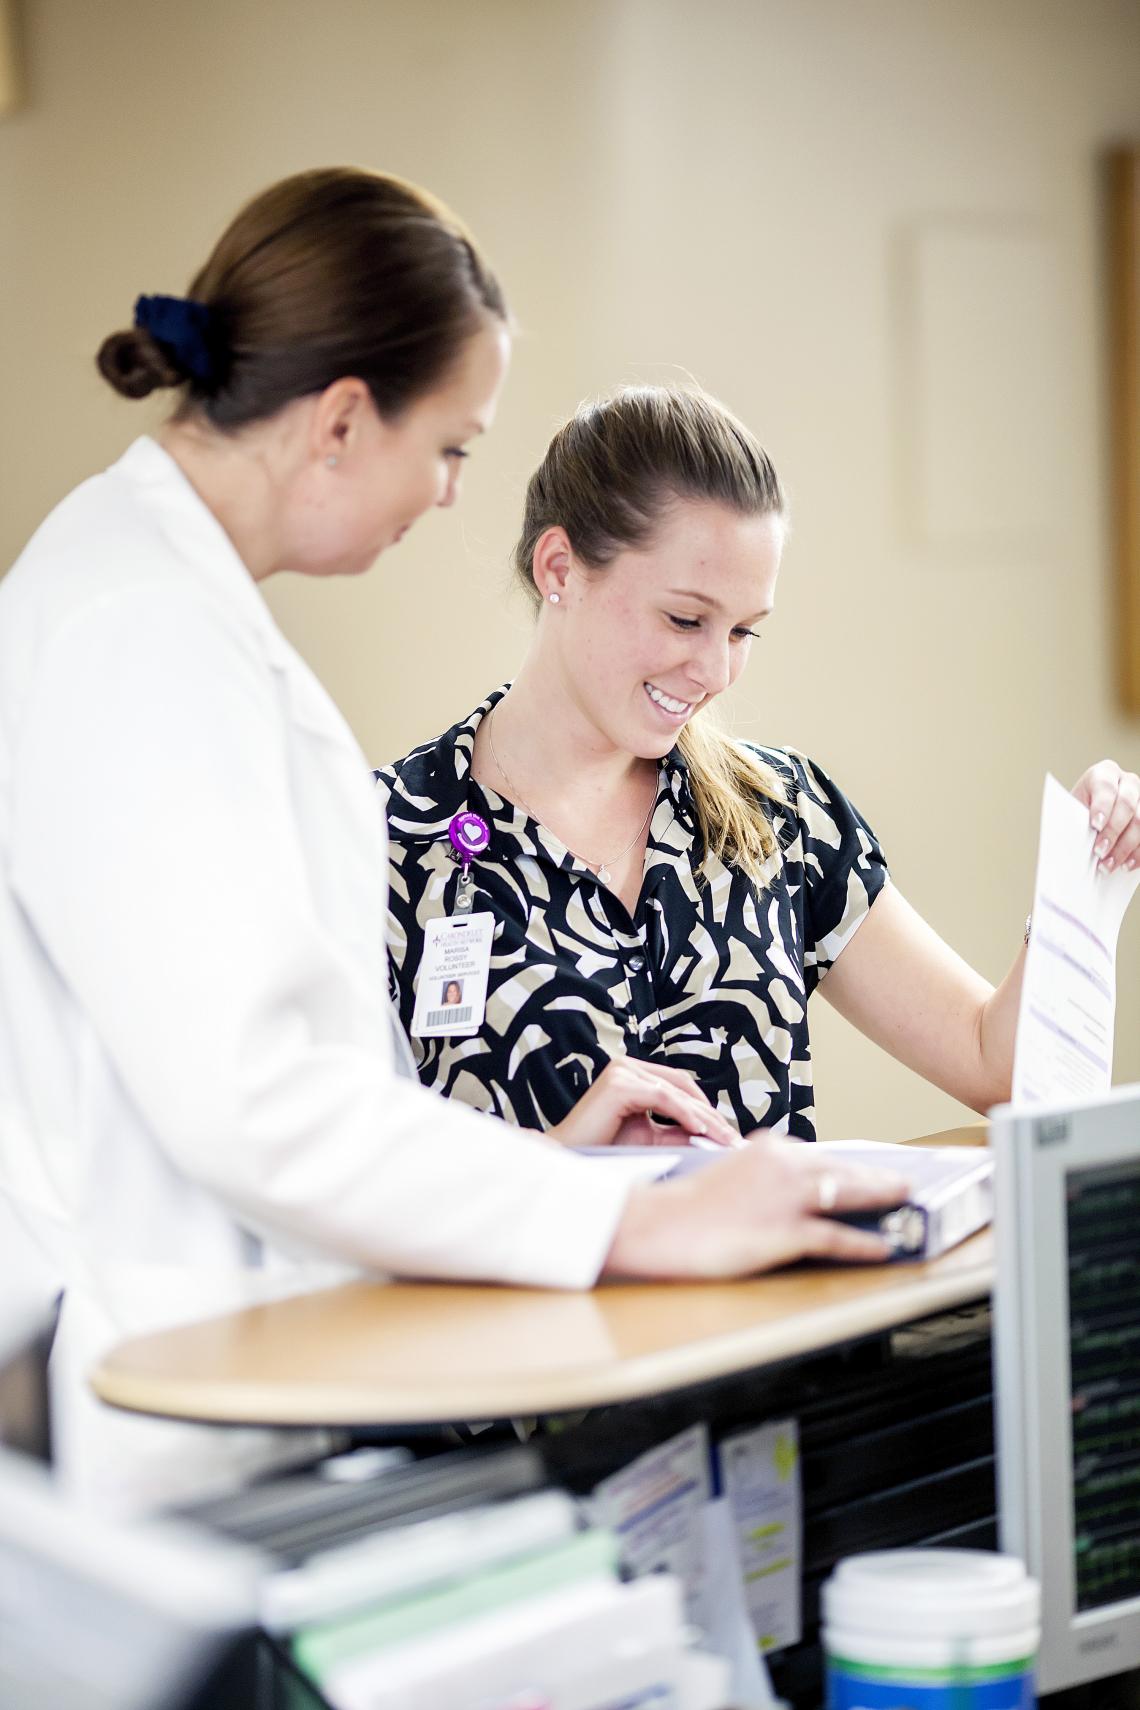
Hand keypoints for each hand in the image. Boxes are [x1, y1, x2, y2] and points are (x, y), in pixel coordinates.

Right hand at [549, 1057, 741, 1149]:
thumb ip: (677, 1130)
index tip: (725, 1133)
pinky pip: (663, 1097)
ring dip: (703, 1117)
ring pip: (676, 1092)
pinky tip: (701, 1131)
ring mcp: (622, 1071)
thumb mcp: (649, 1137)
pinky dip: (686, 1114)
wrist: (569, 1158)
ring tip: (722, 1139)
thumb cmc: (603, 1149)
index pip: (679, 1085)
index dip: (705, 1108)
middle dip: (711, 1114)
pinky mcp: (619, 1084)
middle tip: (731, 1139)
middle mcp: (627, 1066)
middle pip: (682, 1086)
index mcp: (632, 1074)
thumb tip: (712, 1134)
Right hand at [604, 1135, 910, 1276]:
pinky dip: (865, 1242)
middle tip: (902, 1182)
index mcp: (767, 1149)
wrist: (659, 1225)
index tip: (867, 1168)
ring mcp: (787, 1198)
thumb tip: (789, 1188)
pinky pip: (837, 1237)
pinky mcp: (786, 1231)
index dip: (849, 1164)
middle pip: (842, 1170)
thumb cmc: (687, 1206)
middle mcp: (784, 1166)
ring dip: (881, 1198)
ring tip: (904, 1204)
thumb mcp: (729, 1174)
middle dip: (876, 1176)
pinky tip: (883, 1247)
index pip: (820, 1156)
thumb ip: (761, 1175)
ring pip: (848, 1193)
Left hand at [1072, 760, 1139, 872]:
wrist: (1093, 813)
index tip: (1095, 826)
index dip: (1102, 807)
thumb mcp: (1073, 810)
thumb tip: (1069, 844)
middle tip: (1099, 852)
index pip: (1106, 788)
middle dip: (1113, 832)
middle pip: (1127, 806)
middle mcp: (1128, 781)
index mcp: (1104, 773)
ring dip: (1126, 847)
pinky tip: (1127, 865)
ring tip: (1109, 865)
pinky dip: (1139, 853)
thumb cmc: (1080, 811)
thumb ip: (1074, 820)